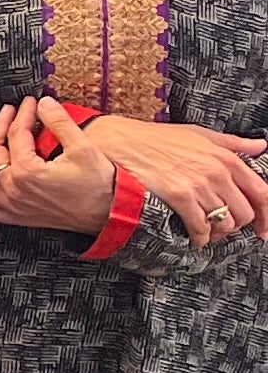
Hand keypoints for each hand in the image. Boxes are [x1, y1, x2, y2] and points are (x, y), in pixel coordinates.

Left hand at [0, 99, 114, 235]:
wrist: (113, 215)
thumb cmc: (101, 182)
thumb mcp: (85, 148)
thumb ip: (60, 124)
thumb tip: (42, 102)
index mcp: (28, 171)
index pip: (17, 135)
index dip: (24, 114)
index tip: (31, 102)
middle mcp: (13, 190)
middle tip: (8, 110)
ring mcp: (12, 206)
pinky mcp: (17, 217)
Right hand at [76, 113, 267, 242]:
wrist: (118, 141)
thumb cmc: (154, 138)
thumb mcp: (198, 134)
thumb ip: (232, 143)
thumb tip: (260, 145)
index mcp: (226, 157)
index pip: (262, 193)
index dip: (266, 216)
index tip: (263, 229)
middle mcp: (217, 172)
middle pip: (244, 213)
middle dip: (236, 226)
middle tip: (222, 229)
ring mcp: (198, 185)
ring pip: (224, 223)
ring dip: (217, 234)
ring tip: (206, 233)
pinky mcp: (179, 196)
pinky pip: (200, 228)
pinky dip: (199, 238)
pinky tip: (193, 238)